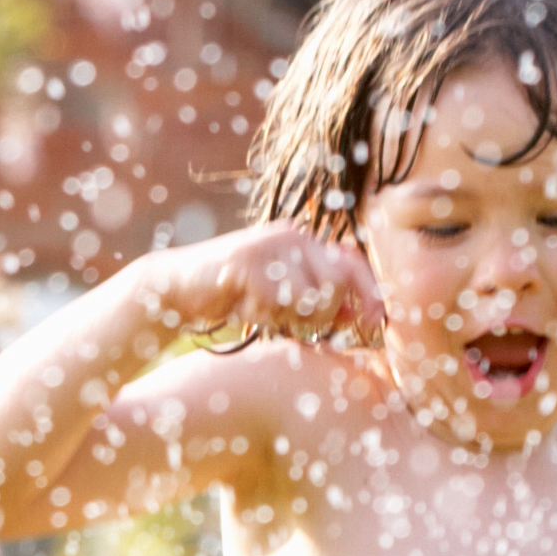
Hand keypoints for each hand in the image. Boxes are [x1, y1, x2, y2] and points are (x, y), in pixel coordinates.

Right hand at [147, 223, 381, 350]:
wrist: (178, 287)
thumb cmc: (234, 296)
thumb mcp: (283, 299)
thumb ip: (320, 302)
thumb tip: (360, 314)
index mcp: (303, 241)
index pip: (351, 263)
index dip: (369, 292)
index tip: (378, 320)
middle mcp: (291, 235)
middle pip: (335, 286)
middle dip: (319, 315)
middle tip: (288, 318)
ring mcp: (269, 245)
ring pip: (309, 297)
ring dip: (287, 317)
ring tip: (262, 310)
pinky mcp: (247, 260)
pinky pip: (276, 303)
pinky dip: (262, 315)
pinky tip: (244, 307)